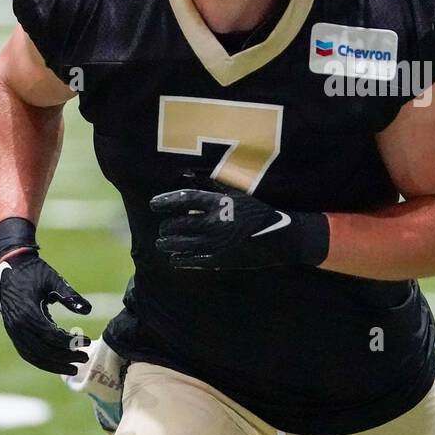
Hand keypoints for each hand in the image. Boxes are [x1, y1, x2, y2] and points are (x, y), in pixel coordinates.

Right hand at [0, 250, 91, 374]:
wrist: (8, 263)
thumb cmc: (33, 271)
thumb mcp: (53, 279)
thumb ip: (70, 295)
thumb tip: (87, 310)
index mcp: (27, 312)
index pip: (51, 336)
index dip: (71, 342)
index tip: (88, 342)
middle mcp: (17, 325)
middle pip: (43, 350)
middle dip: (65, 358)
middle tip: (85, 358)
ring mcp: (12, 330)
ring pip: (33, 356)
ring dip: (53, 364)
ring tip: (73, 368)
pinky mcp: (12, 331)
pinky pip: (26, 352)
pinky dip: (41, 360)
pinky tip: (57, 361)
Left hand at [151, 178, 328, 269]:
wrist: (281, 238)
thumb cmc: (258, 212)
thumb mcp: (237, 193)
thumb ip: (212, 184)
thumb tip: (186, 173)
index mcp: (220, 203)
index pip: (185, 199)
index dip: (166, 201)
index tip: (153, 204)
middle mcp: (216, 222)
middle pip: (181, 223)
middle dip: (166, 226)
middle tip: (162, 227)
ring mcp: (217, 243)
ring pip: (183, 243)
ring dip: (168, 244)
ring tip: (161, 243)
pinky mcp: (221, 260)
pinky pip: (195, 261)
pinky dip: (181, 260)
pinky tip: (174, 259)